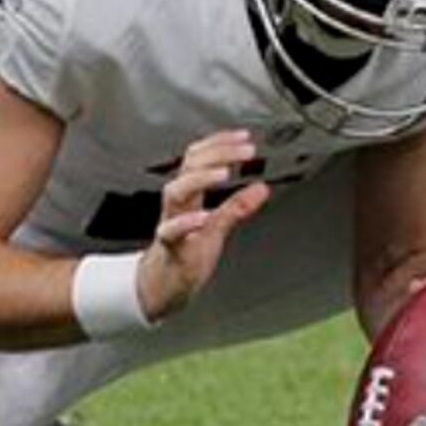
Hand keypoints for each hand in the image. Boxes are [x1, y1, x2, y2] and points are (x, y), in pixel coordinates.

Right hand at [135, 129, 271, 320]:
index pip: (199, 158)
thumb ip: (237, 206)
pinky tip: (203, 217)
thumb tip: (262, 188)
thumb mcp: (217, 227)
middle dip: (216, 153)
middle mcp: (178, 206)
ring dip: (199, 179)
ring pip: (175, 193)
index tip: (244, 137)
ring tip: (223, 173)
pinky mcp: (170, 248)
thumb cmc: (186, 253)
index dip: (220, 143)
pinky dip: (186, 223)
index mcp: (189, 196)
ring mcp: (171, 224)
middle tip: (245, 150)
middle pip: (188, 167)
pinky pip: (171, 232)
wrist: (163, 288)